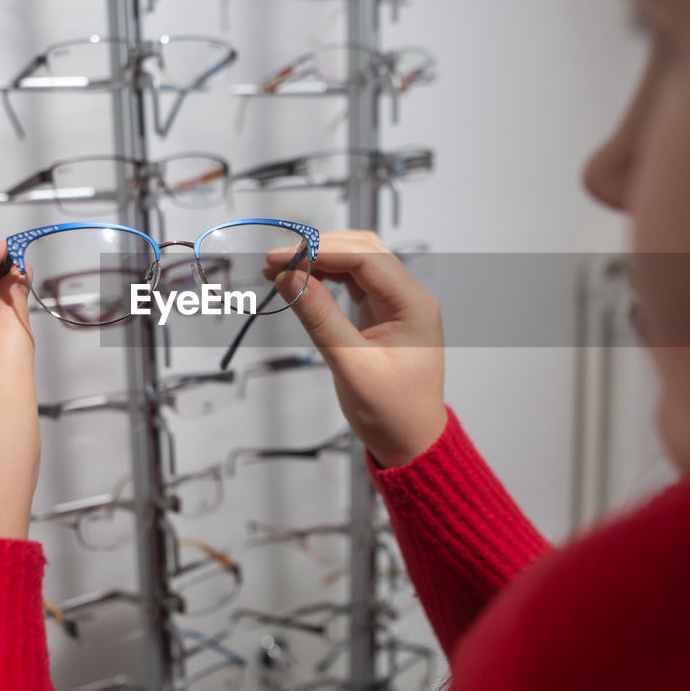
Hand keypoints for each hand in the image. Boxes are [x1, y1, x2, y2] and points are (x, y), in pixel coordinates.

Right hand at [266, 230, 445, 467]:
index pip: (365, 258)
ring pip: (358, 262)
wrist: (411, 442)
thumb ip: (320, 318)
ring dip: (321, 259)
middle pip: (363, 250)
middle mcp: (410, 297)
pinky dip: (327, 276)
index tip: (280, 259)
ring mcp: (397, 303)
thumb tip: (289, 277)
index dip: (320, 251)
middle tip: (275, 261)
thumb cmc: (391, 412)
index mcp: (414, 305)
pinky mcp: (383, 313)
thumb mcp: (350, 365)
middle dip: (318, 248)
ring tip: (281, 269)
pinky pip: (355, 281)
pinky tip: (303, 280)